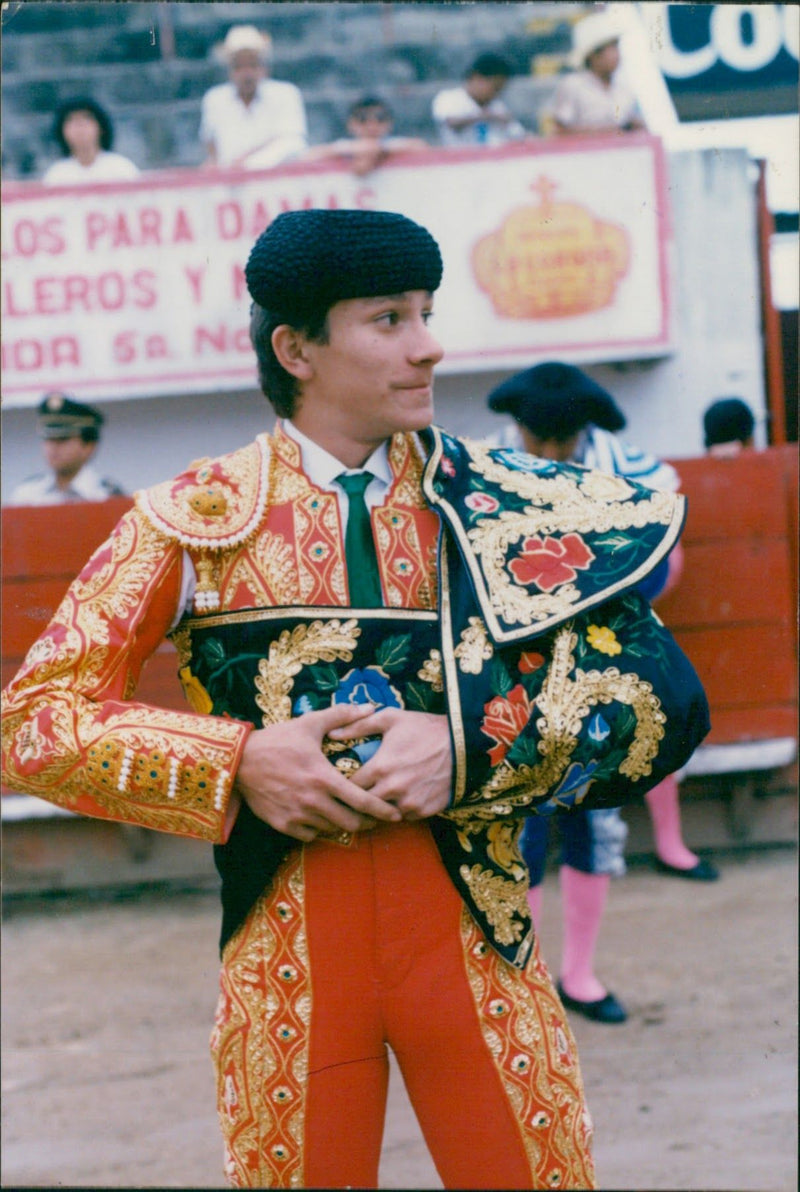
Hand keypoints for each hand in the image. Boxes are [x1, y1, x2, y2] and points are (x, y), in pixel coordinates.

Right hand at [234, 704, 402, 841]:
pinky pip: (310, 835)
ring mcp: (297, 815)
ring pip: (331, 830)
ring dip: (342, 824)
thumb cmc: (277, 740)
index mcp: (324, 777)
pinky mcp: (283, 825)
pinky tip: (320, 817)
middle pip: (351, 823)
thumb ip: (341, 715)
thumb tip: (369, 706)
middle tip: (373, 818)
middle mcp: (313, 801)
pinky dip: (319, 829)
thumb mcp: (309, 723)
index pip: (362, 801)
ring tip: (348, 815)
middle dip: (367, 822)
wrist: (238, 760)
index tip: (394, 814)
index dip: (382, 811)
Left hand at [329, 709, 452, 819]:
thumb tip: (331, 734)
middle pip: (362, 805)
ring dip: (376, 808)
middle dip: (356, 800)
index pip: (349, 786)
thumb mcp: (391, 718)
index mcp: (380, 768)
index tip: (341, 780)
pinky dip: (396, 811)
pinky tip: (395, 800)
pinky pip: (402, 817)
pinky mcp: (423, 812)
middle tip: (352, 794)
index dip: (342, 784)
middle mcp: (392, 790)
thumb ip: (358, 726)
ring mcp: (409, 803)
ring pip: (381, 815)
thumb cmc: (424, 728)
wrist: (463, 744)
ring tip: (372, 799)